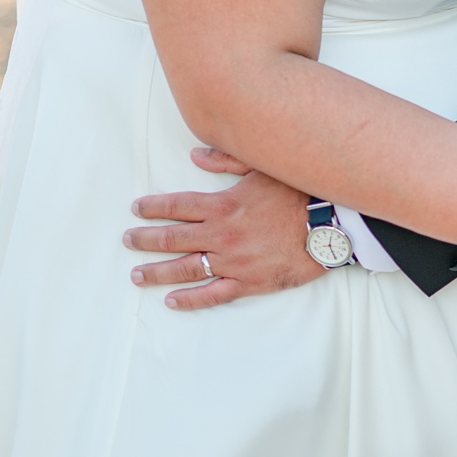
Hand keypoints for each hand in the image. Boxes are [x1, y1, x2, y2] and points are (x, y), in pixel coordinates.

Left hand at [123, 149, 326, 309]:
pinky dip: (191, 300)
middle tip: (127, 240)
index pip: (176, 207)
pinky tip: (172, 302)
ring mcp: (233, 262)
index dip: (153, 208)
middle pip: (172, 239)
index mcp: (222, 206)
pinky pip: (214, 295)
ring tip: (137, 274)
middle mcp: (221, 235)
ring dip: (157, 272)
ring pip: (185, 269)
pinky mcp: (250, 283)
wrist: (330, 226)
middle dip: (145, 239)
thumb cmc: (298, 193)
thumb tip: (194, 155)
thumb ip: (225, 160)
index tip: (135, 209)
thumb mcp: (261, 167)